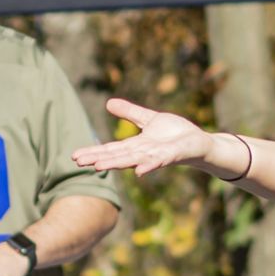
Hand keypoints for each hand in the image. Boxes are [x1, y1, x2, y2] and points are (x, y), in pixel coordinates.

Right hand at [73, 99, 213, 176]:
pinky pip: (159, 162)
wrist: (199, 143)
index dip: (94, 152)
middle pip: (117, 156)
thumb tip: (108, 103)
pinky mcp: (172, 156)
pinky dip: (149, 167)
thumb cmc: (176, 134)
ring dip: (116, 164)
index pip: (111, 149)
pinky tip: (139, 172)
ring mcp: (157, 156)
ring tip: (98, 167)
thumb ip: (130, 113)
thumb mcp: (149, 119)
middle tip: (78, 162)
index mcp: (137, 146)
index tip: (75, 156)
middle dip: (98, 159)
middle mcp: (143, 153)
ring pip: (133, 160)